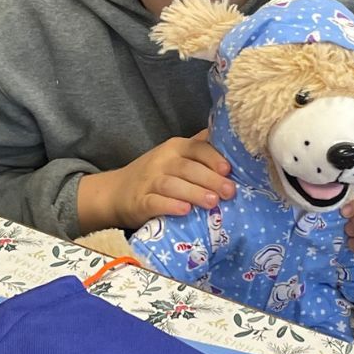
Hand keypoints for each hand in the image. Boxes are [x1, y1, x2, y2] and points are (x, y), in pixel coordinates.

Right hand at [78, 130, 234, 231]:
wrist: (117, 192)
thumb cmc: (159, 174)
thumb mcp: (179, 157)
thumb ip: (203, 150)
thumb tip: (237, 143)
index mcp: (176, 147)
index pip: (197, 148)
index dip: (213, 158)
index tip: (229, 170)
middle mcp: (162, 161)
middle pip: (188, 168)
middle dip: (211, 179)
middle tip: (230, 192)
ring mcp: (149, 181)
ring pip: (172, 184)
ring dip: (194, 193)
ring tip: (213, 202)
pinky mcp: (140, 201)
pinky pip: (155, 202)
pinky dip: (170, 205)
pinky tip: (185, 210)